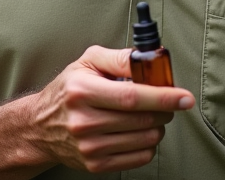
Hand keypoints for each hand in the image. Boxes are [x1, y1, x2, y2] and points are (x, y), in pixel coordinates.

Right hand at [30, 45, 193, 172]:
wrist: (40, 127)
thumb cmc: (67, 90)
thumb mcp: (87, 62)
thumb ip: (119, 58)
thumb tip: (149, 59)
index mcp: (82, 92)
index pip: (132, 97)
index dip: (163, 97)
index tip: (184, 97)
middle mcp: (84, 122)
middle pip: (142, 119)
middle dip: (164, 109)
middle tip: (164, 101)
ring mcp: (89, 147)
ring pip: (145, 139)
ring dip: (157, 126)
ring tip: (146, 115)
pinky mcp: (95, 165)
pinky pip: (139, 158)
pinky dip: (148, 144)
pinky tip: (137, 132)